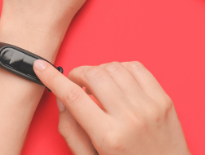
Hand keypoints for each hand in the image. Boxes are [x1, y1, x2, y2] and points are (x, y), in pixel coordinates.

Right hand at [34, 60, 190, 154]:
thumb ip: (72, 131)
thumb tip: (61, 100)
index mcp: (109, 137)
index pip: (73, 97)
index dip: (53, 79)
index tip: (41, 67)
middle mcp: (130, 118)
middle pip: (94, 76)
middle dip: (78, 73)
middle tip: (75, 83)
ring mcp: (149, 106)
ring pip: (115, 68)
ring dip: (99, 71)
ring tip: (98, 86)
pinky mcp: (163, 99)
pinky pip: (137, 68)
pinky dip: (122, 68)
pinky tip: (117, 81)